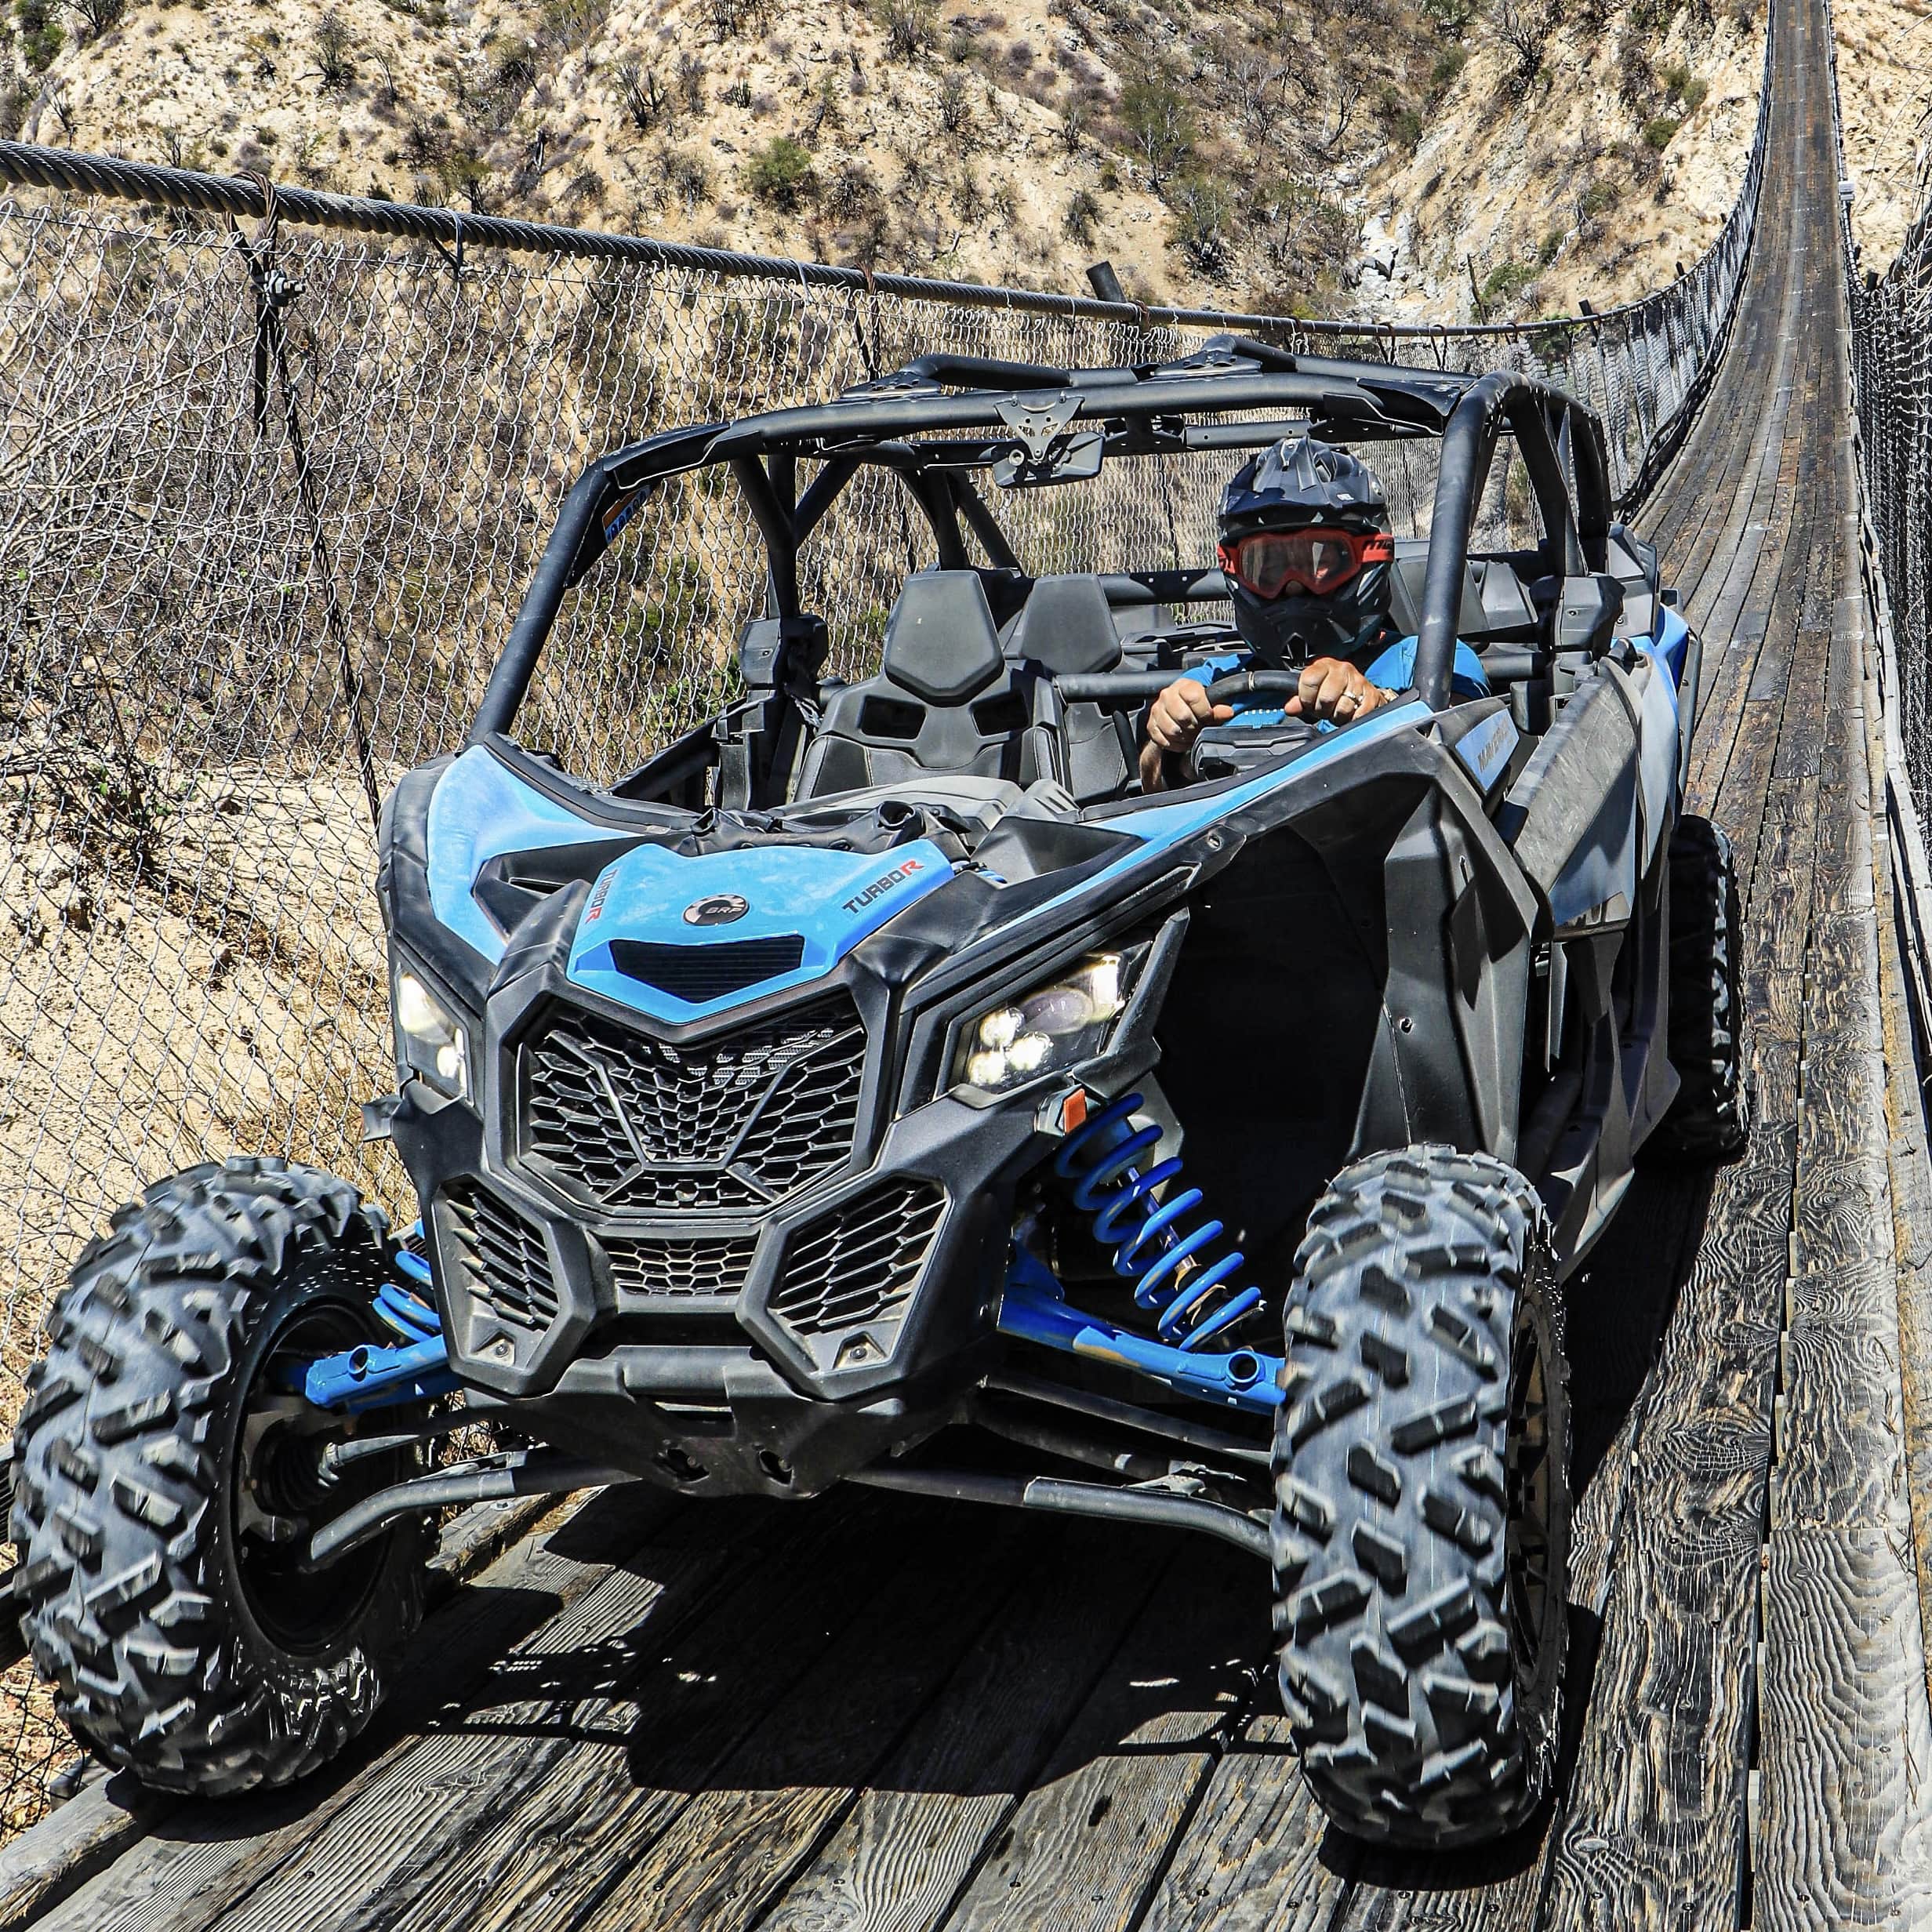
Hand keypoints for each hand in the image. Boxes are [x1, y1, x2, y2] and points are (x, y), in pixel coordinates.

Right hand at [1138, 678, 1233, 792]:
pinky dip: (1176, 744)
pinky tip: (1183, 739)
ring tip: (1191, 733)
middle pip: (1182, 716)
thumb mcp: (1211, 705)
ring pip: (1172, 730)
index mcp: (1183, 685)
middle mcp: (1167, 695)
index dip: (1204, 711)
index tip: (1208, 717)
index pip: (1194, 697)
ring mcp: (1157, 710)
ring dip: (1185, 736)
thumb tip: (1227, 712)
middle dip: (1194, 726)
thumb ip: (1219, 708)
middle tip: (1199, 727)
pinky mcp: (1151, 725)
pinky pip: (1164, 740)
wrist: (1179, 715)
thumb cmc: (1196, 708)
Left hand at [1284, 657, 1390, 725]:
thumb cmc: (1333, 691)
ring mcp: (1359, 682)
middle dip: (1322, 710)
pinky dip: (1352, 720)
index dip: (1306, 698)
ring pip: (1342, 709)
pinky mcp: (1372, 695)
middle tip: (1325, 709)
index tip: (1308, 702)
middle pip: (1326, 698)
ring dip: (1337, 717)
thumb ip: (1300, 700)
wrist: (1361, 691)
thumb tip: (1290, 708)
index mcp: (1324, 666)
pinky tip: (1350, 714)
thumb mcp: (1313, 692)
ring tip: (1337, 711)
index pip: (1309, 681)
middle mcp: (1342, 670)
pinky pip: (1358, 715)